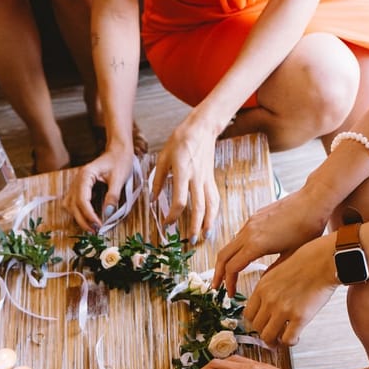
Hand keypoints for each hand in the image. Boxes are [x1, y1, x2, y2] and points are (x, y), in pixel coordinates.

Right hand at [66, 142, 133, 230]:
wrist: (118, 150)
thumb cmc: (120, 161)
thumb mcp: (119, 178)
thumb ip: (112, 196)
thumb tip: (107, 213)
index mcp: (85, 175)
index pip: (82, 199)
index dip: (89, 215)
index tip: (98, 225)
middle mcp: (77, 180)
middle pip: (73, 205)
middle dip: (83, 220)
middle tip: (95, 231)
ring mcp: (76, 184)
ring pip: (69, 205)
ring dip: (78, 218)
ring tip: (91, 227)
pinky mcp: (79, 188)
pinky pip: (72, 203)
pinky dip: (77, 213)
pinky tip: (87, 219)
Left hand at [151, 113, 218, 235]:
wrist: (201, 128)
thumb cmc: (180, 140)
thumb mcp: (163, 157)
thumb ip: (158, 180)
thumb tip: (153, 200)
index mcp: (182, 172)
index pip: (180, 200)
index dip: (173, 216)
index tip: (167, 223)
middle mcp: (196, 178)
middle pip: (198, 207)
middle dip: (195, 226)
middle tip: (190, 241)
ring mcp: (206, 179)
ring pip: (210, 204)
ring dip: (209, 222)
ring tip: (205, 236)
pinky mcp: (211, 178)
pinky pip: (214, 198)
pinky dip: (214, 212)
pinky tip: (211, 221)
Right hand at [213, 189, 328, 294]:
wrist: (313, 200)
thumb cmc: (308, 227)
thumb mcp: (291, 255)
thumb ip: (273, 270)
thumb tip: (262, 284)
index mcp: (256, 244)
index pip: (232, 268)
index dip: (229, 283)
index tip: (232, 294)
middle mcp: (248, 232)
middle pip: (223, 256)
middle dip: (218, 273)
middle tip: (217, 288)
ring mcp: (250, 223)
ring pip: (230, 245)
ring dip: (226, 261)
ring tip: (228, 274)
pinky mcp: (255, 217)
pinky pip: (239, 236)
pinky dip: (236, 250)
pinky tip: (242, 257)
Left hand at [244, 235, 337, 345]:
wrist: (326, 260)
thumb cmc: (308, 261)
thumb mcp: (278, 269)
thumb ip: (269, 285)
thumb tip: (266, 299)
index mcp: (263, 287)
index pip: (248, 314)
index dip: (255, 322)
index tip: (262, 324)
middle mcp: (269, 299)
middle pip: (256, 327)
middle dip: (264, 332)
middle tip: (273, 334)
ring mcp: (283, 309)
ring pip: (268, 336)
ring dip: (274, 341)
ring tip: (282, 339)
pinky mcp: (300, 316)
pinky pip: (288, 339)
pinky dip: (290, 342)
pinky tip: (296, 338)